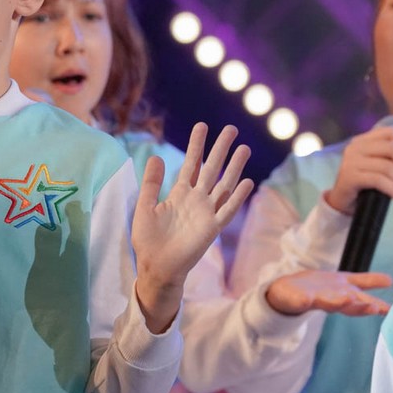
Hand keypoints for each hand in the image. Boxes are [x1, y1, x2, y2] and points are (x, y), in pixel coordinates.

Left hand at [132, 123, 253, 332]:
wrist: (155, 266)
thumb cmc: (148, 240)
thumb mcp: (145, 207)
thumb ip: (151, 183)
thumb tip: (156, 156)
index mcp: (179, 194)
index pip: (191, 164)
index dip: (196, 146)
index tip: (202, 126)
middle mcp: (196, 200)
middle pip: (212, 169)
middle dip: (220, 149)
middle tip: (230, 128)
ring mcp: (206, 213)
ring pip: (224, 185)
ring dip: (234, 167)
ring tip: (244, 148)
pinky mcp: (211, 228)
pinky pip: (227, 210)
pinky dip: (237, 197)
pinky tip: (247, 182)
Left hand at [265, 270, 390, 315]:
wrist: (285, 293)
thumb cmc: (317, 288)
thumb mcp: (344, 283)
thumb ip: (366, 282)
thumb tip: (390, 280)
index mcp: (344, 292)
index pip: (363, 298)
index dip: (376, 304)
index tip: (391, 308)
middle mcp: (333, 298)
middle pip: (349, 304)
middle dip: (361, 307)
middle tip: (376, 308)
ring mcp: (315, 299)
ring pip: (329, 302)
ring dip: (339, 302)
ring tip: (349, 299)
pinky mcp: (298, 299)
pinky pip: (303, 299)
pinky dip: (307, 299)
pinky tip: (310, 298)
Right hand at [325, 124, 392, 214]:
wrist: (343, 202)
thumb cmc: (366, 184)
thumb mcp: (386, 171)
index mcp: (364, 140)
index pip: (391, 133)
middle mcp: (355, 146)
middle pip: (392, 148)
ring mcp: (351, 161)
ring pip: (387, 166)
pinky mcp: (349, 176)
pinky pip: (378, 180)